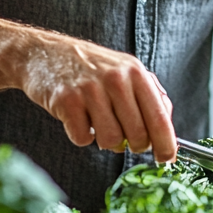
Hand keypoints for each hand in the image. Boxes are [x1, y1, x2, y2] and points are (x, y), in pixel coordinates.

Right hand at [17, 34, 176, 161]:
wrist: (44, 52)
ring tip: (98, 123)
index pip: (159, 117)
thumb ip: (151, 96)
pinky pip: (83, 139)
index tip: (166, 160)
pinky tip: (79, 119)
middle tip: (126, 139)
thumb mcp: (126, 70)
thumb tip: (168, 131)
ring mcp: (90, 89)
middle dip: (134, 146)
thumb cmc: (90, 67)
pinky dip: (82, 136)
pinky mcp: (66, 100)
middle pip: (137, 135)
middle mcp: (116, 78)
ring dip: (106, 141)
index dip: (166, 144)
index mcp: (135, 72)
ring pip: (111, 140)